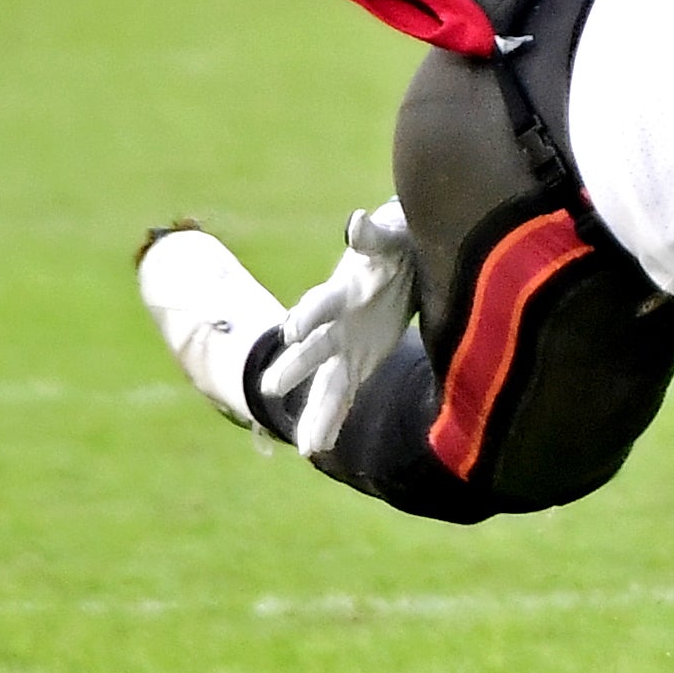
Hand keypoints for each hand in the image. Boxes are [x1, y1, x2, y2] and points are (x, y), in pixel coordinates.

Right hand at [262, 201, 414, 459]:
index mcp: (340, 292)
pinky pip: (342, 396)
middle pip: (313, 349)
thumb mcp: (388, 238)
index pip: (320, 305)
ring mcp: (343, 347)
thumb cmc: (392, 245)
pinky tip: (316, 448)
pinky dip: (331, 420)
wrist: (402, 262)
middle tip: (271, 388)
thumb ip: (371, 237)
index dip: (308, 317)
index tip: (293, 332)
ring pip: (325, 383)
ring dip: (315, 412)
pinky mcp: (357, 363)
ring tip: (306, 448)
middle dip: (295, 368)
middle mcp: (334, 325)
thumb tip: (358, 223)